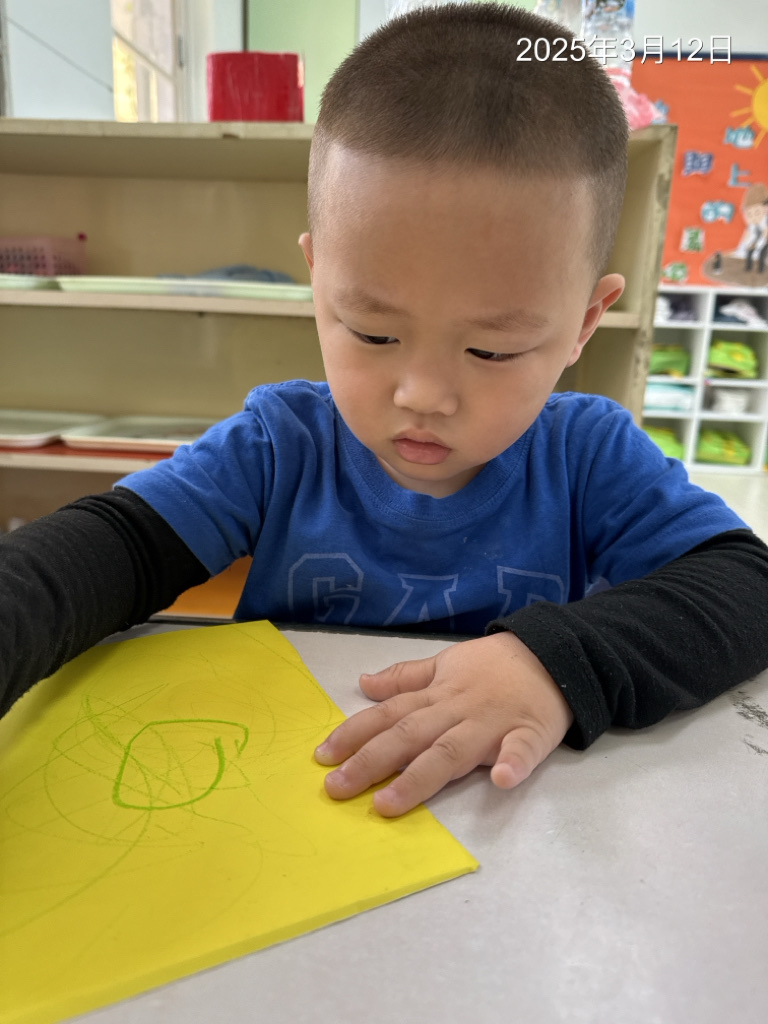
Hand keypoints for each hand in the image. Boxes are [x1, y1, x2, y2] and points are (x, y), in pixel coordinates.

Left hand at [314, 631, 573, 816]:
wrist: (553, 655)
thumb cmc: (494, 666)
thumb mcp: (445, 662)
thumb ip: (406, 677)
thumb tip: (364, 683)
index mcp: (436, 694)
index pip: (388, 714)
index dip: (354, 734)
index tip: (323, 756)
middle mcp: (456, 710)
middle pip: (408, 736)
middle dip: (370, 762)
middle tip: (336, 788)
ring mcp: (492, 724)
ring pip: (451, 751)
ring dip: (420, 777)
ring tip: (390, 803)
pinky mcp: (530, 734)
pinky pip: (522, 750)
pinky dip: (513, 764)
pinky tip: (502, 780)